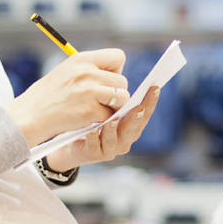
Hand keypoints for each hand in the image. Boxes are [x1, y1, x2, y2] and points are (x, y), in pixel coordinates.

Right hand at [4, 49, 129, 146]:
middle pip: (122, 80)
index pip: (118, 56)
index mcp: (82, 59)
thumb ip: (90, 69)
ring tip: (97, 109)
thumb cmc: (48, 95)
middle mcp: (87, 72)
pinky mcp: (90, 110)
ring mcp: (89, 91)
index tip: (104, 80)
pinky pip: (110, 116)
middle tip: (100, 100)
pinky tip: (88, 119)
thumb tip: (116, 74)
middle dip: (116, 93)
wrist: (30, 115)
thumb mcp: (67, 71)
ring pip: (122, 97)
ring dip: (113, 107)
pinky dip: (102, 120)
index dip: (115, 70)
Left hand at [45, 86, 159, 171]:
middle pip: (134, 128)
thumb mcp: (103, 102)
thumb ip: (114, 92)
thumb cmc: (88, 116)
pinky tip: (92, 129)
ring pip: (115, 139)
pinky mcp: (93, 154)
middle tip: (139, 107)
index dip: (151, 101)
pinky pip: (95, 146)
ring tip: (113, 118)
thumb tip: (119, 69)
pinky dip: (94, 138)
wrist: (67, 137)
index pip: (144, 112)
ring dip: (115, 129)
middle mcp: (123, 138)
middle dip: (136, 118)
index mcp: (129, 124)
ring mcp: (109, 148)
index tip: (155, 87)